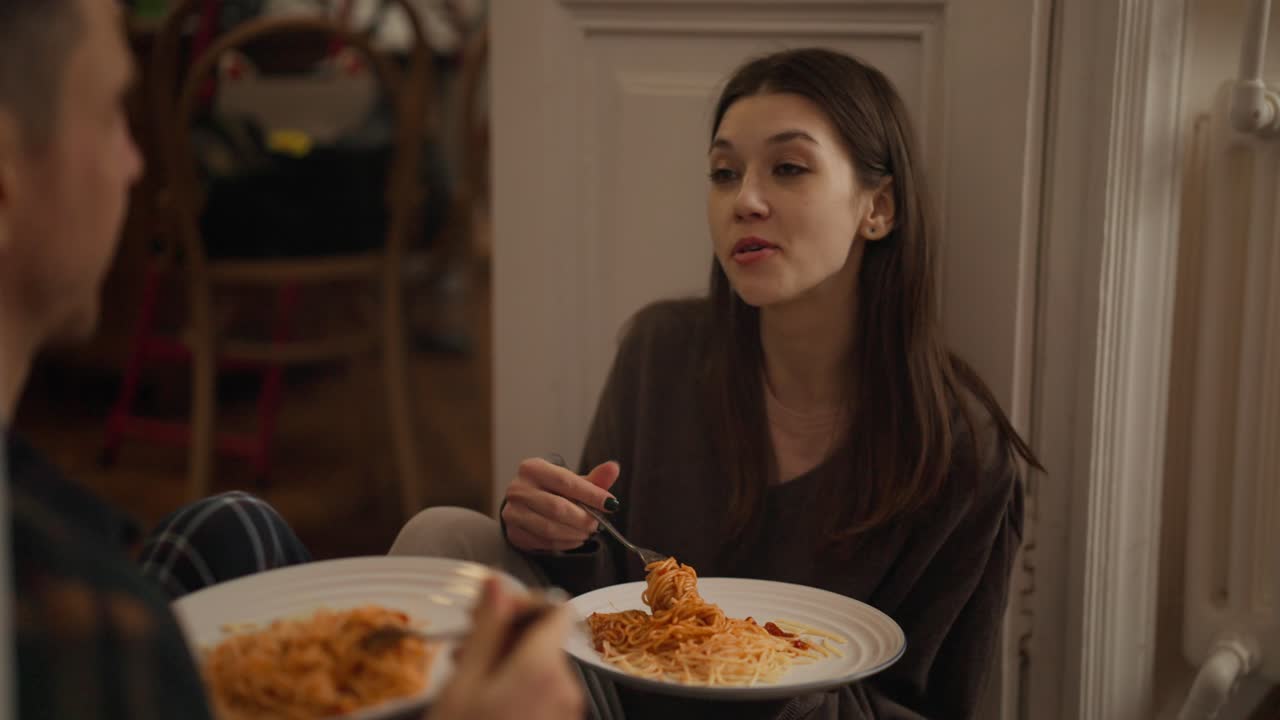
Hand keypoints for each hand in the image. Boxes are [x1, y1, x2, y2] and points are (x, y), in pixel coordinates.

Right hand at [426, 578, 582, 719]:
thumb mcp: (463, 684)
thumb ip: (486, 629)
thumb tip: (497, 582)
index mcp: (544, 669)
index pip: (556, 608)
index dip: (523, 601)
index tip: (488, 608)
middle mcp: (567, 687)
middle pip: (546, 637)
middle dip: (506, 631)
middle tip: (464, 640)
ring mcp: (567, 710)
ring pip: (541, 664)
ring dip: (507, 658)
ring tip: (465, 672)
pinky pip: (543, 690)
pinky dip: (516, 683)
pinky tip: (483, 692)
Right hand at [502, 458, 619, 551]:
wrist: (526, 507)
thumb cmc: (553, 491)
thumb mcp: (572, 482)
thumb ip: (594, 479)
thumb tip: (613, 468)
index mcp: (533, 468)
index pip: (565, 481)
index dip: (591, 494)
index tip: (610, 504)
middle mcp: (517, 488)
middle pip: (557, 508)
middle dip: (582, 519)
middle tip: (597, 524)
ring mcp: (512, 512)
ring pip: (550, 528)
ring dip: (575, 533)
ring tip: (587, 532)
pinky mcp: (513, 533)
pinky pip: (543, 542)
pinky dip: (564, 544)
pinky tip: (574, 539)